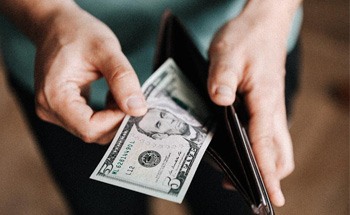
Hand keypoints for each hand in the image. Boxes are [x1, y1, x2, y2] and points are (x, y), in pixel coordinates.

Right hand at [34, 3, 146, 143]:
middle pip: (91, 132)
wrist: (57, 25)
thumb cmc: (77, 32)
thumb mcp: (106, 49)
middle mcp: (49, 109)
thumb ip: (123, 79)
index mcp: (54, 96)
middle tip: (132, 99)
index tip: (133, 104)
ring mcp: (54, 111)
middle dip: (117, 120)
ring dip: (113, 117)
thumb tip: (138, 110)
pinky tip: (112, 96)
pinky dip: (106, 114)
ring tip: (119, 92)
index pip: (90, 128)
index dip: (116, 121)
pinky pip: (89, 122)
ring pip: (92, 130)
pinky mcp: (62, 110)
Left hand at [208, 2, 294, 206]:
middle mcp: (272, 108)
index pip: (266, 143)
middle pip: (280, 152)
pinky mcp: (264, 104)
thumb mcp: (227, 53)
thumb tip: (220, 101)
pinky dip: (259, 148)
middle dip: (269, 175)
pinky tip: (238, 149)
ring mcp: (270, 107)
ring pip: (276, 145)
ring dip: (264, 163)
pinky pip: (267, 133)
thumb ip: (222, 78)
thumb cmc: (246, 37)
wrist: (262, 23)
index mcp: (265, 100)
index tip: (271, 198)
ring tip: (238, 176)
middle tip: (248, 191)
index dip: (267, 172)